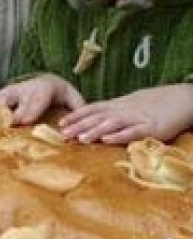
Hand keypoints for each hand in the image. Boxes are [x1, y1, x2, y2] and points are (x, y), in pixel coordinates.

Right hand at [0, 74, 84, 124]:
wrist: (46, 79)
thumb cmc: (61, 94)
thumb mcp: (73, 97)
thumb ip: (78, 108)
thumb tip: (82, 123)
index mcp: (43, 91)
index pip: (33, 103)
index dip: (27, 112)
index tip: (21, 121)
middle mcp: (24, 90)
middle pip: (11, 101)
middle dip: (4, 112)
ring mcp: (10, 91)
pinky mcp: (1, 93)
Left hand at [59, 84, 192, 144]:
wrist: (182, 98)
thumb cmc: (155, 103)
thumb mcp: (130, 105)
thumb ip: (114, 112)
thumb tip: (96, 120)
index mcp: (117, 105)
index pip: (92, 109)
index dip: (75, 116)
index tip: (59, 123)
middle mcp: (124, 110)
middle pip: (97, 117)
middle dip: (79, 126)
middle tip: (62, 134)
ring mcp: (137, 118)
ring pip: (111, 124)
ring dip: (95, 131)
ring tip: (80, 138)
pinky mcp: (151, 127)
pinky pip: (133, 132)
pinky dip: (119, 136)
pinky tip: (107, 140)